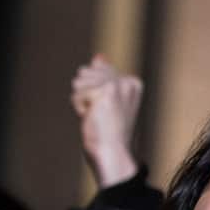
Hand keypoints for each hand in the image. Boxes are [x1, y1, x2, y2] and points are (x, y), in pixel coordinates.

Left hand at [71, 56, 142, 187]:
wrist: (113, 153)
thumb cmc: (110, 132)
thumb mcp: (108, 100)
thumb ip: (104, 76)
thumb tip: (99, 56)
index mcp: (133, 82)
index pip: (97, 70)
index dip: (94, 92)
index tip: (107, 110)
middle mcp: (128, 81)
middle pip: (86, 72)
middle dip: (86, 94)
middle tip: (100, 114)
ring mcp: (117, 86)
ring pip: (80, 81)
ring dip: (81, 100)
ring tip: (96, 116)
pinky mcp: (104, 93)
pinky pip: (76, 93)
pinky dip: (79, 108)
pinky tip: (91, 118)